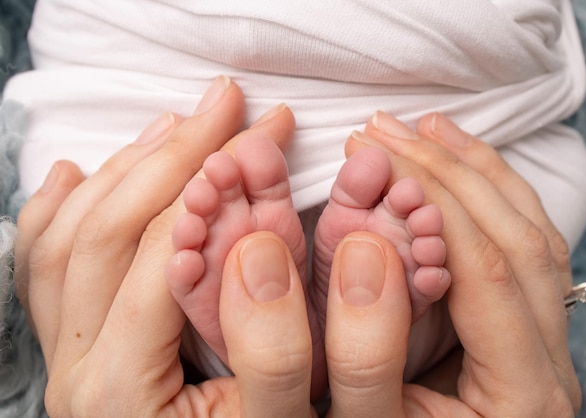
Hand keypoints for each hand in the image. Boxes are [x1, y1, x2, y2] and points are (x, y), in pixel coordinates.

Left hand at [13, 77, 312, 416]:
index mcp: (122, 391)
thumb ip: (273, 346)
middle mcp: (75, 372)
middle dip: (173, 153)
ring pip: (63, 239)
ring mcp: (64, 359)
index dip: (216, 181)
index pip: (160, 254)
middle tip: (225, 107)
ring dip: (122, 168)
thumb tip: (256, 244)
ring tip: (176, 127)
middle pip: (104, 231)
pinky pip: (38, 269)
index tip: (264, 132)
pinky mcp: (72, 352)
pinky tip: (72, 174)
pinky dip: (53, 211)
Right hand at [326, 111, 580, 415]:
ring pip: (538, 236)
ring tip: (429, 130)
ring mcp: (548, 346)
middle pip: (523, 242)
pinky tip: (460, 169)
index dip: (433, 203)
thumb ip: (368, 351)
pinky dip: (494, 197)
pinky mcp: (529, 333)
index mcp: (522, 396)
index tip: (375, 156)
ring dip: (481, 173)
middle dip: (451, 172)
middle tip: (388, 132)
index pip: (490, 272)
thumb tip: (367, 248)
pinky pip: (529, 248)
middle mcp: (552, 365)